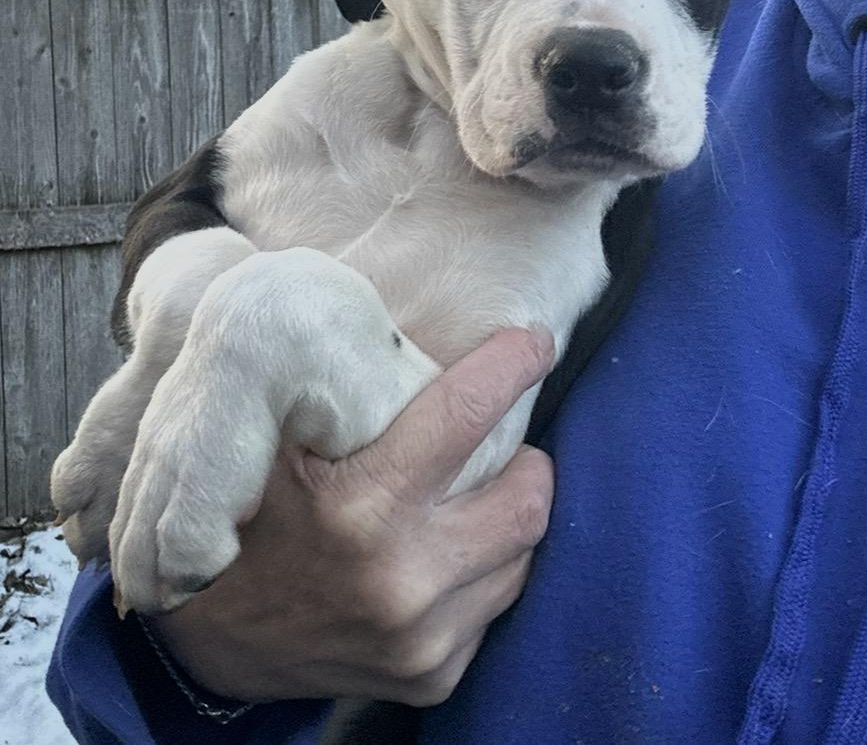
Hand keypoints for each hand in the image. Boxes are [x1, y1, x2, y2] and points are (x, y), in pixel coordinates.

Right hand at [150, 327, 554, 706]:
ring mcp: (420, 641)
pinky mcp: (428, 678)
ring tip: (471, 495)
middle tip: (504, 441)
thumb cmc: (243, 511)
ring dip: (506, 517)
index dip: (512, 366)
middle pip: (527, 500)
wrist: (199, 637)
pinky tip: (443, 556)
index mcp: (360, 507)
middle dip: (527, 461)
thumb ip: (333, 389)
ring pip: (520, 557)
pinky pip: (491, 608)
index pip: (467, 415)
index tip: (533, 342)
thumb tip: (405, 322)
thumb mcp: (273, 439)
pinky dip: (480, 574)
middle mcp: (401, 581)